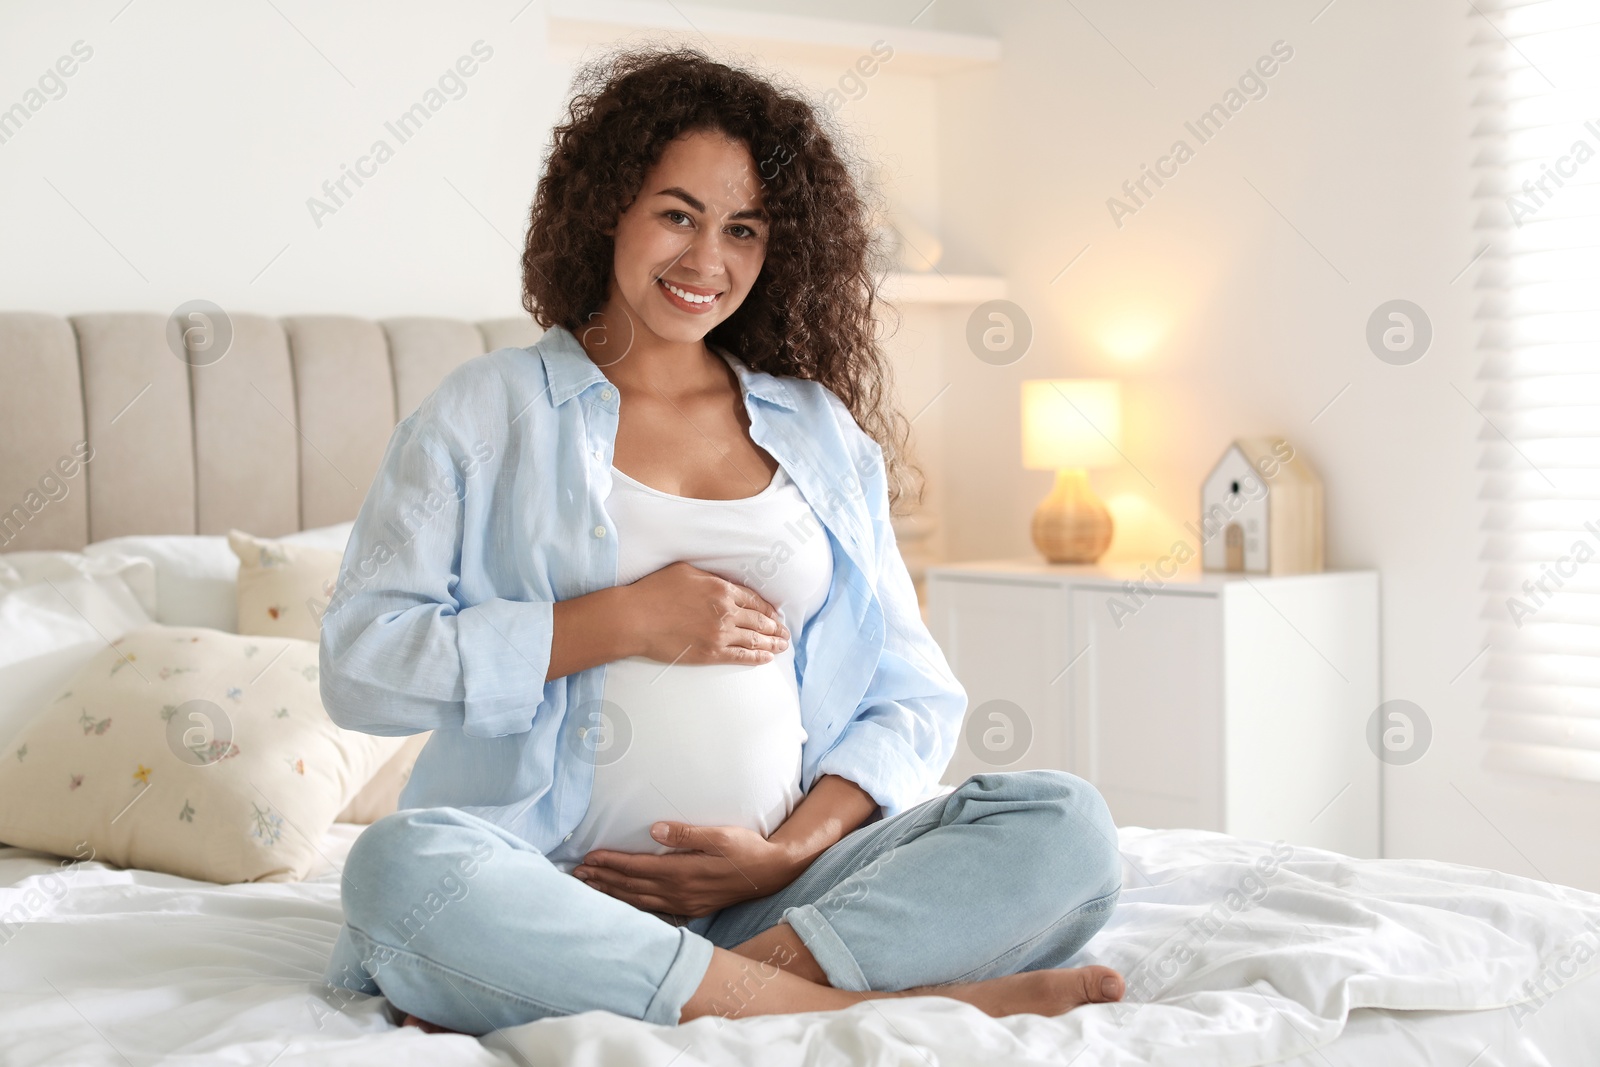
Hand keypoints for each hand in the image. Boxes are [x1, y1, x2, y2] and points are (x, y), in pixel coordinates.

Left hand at [573, 822, 803, 915]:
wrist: (770, 873)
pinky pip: (652, 909)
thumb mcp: (720, 835)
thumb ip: (687, 834)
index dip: (611, 863)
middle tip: (577, 875)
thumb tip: (655, 830)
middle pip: (632, 887)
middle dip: (603, 880)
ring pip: (639, 901)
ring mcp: (684, 904)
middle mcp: (679, 892)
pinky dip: (632, 905)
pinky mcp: (690, 908)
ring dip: (613, 893)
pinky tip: (622, 902)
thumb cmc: (746, 849)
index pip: (637, 868)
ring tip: (590, 888)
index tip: (589, 858)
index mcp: (683, 873)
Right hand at [621, 561, 789, 665]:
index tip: (776, 614)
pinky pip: (742, 656)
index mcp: (721, 589)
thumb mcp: (686, 571)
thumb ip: (711, 577)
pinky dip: (757, 658)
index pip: (754, 600)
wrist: (635, 618)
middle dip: (776, 628)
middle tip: (786, 633)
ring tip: (782, 646)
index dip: (768, 609)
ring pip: (755, 640)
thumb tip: (724, 582)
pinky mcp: (711, 653)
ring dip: (772, 643)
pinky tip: (767, 658)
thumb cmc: (654, 591)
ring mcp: (720, 634)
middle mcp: (726, 611)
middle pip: (760, 621)